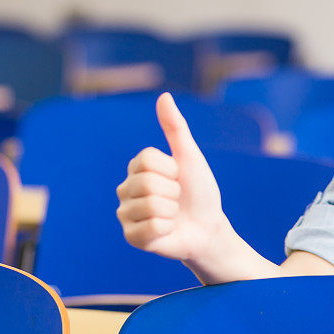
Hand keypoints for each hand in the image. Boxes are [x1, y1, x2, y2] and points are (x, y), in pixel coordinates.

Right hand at [116, 92, 233, 261]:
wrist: (208, 226)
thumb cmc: (199, 190)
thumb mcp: (190, 156)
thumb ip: (175, 127)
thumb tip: (164, 96)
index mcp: (137, 168)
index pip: (146, 159)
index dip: (172, 168)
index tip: (179, 176)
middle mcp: (125, 189)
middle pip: (146, 183)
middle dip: (173, 191)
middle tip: (177, 198)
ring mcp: (126, 214)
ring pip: (150, 206)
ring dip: (172, 211)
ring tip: (173, 214)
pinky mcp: (131, 237)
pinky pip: (151, 228)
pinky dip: (168, 229)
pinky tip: (168, 230)